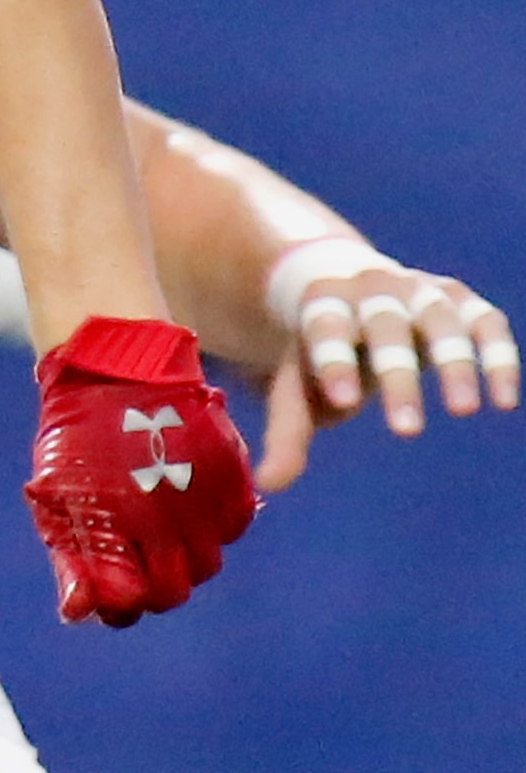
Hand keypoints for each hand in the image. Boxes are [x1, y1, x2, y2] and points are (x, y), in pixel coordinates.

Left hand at [25, 316, 256, 626]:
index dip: (125, 604)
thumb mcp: (57, 495)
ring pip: (208, 562)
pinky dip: (218, 526)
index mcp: (118, 529)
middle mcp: (166, 522)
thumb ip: (70, 556)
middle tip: (141, 569)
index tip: (117, 595)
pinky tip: (191, 511)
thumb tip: (77, 614)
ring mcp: (201, 499)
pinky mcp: (229, 474)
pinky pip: (236, 523)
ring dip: (187, 560)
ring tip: (163, 536)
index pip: (133, 599)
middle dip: (157, 588)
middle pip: (176, 589)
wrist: (114, 368)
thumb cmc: (76, 434)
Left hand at [254, 239, 518, 490]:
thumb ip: (287, 431)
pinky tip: (504, 401)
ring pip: (440, 319)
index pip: (325, 328)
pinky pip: (486, 322)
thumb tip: (269, 485)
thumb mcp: (298, 385)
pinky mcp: (462, 300)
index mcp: (322, 303)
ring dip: (454, 363)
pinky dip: (497, 356)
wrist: (349, 292)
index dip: (333, 362)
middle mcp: (372, 288)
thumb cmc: (322, 352)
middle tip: (406, 432)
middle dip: (396, 375)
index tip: (342, 403)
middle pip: (384, 326)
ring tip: (462, 412)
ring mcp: (420, 290)